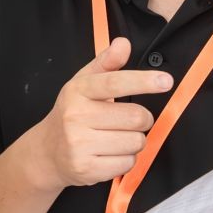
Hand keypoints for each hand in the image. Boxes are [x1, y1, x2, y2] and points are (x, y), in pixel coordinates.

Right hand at [26, 37, 171, 188]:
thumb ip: (106, 64)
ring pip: (135, 142)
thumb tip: (123, 44)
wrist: (46, 152)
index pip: (115, 83)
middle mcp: (75, 117)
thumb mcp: (83, 85)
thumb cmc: (71, 114)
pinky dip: (126, 159)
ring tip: (116, 139)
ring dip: (134, 141)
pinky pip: (127, 163)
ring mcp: (79, 145)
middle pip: (136, 117)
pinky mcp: (87, 169)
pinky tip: (109, 154)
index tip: (165, 81)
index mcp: (77, 91)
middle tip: (130, 121)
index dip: (143, 81)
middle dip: (142, 120)